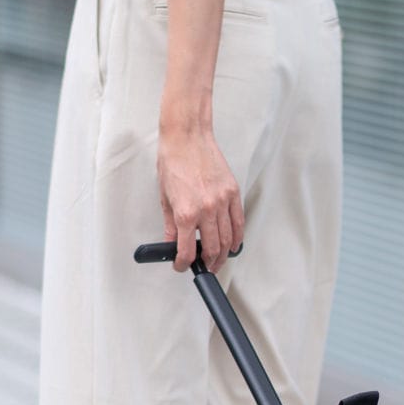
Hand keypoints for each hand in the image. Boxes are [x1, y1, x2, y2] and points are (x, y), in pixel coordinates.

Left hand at [157, 121, 244, 272]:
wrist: (187, 136)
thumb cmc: (174, 161)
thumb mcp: (165, 197)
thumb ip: (171, 225)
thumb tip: (173, 244)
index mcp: (186, 212)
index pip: (187, 251)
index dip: (183, 264)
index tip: (182, 266)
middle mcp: (206, 210)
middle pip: (212, 249)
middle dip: (209, 264)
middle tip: (206, 267)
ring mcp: (222, 202)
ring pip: (227, 240)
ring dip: (223, 255)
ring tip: (218, 260)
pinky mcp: (233, 193)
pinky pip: (239, 223)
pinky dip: (237, 238)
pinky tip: (233, 245)